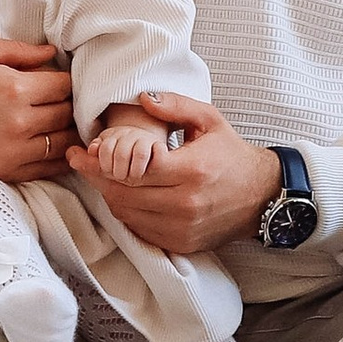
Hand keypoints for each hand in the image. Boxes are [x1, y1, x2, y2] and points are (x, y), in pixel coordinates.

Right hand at [0, 37, 75, 184]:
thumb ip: (18, 51)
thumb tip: (50, 52)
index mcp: (13, 88)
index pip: (64, 86)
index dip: (64, 81)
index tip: (57, 82)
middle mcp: (18, 121)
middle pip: (66, 114)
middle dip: (66, 105)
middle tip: (58, 101)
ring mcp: (12, 150)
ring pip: (61, 142)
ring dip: (64, 131)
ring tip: (57, 123)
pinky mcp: (4, 171)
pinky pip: (46, 168)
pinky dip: (56, 158)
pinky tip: (52, 147)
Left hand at [76, 93, 283, 251]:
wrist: (262, 196)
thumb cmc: (233, 155)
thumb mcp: (210, 120)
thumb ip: (175, 106)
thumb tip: (142, 98)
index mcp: (192, 170)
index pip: (133, 167)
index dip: (102, 159)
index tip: (83, 149)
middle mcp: (185, 203)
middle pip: (123, 192)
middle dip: (96, 176)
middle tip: (80, 161)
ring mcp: (182, 228)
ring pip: (127, 213)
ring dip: (109, 194)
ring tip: (101, 175)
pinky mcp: (180, 243)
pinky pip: (139, 229)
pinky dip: (126, 212)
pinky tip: (124, 194)